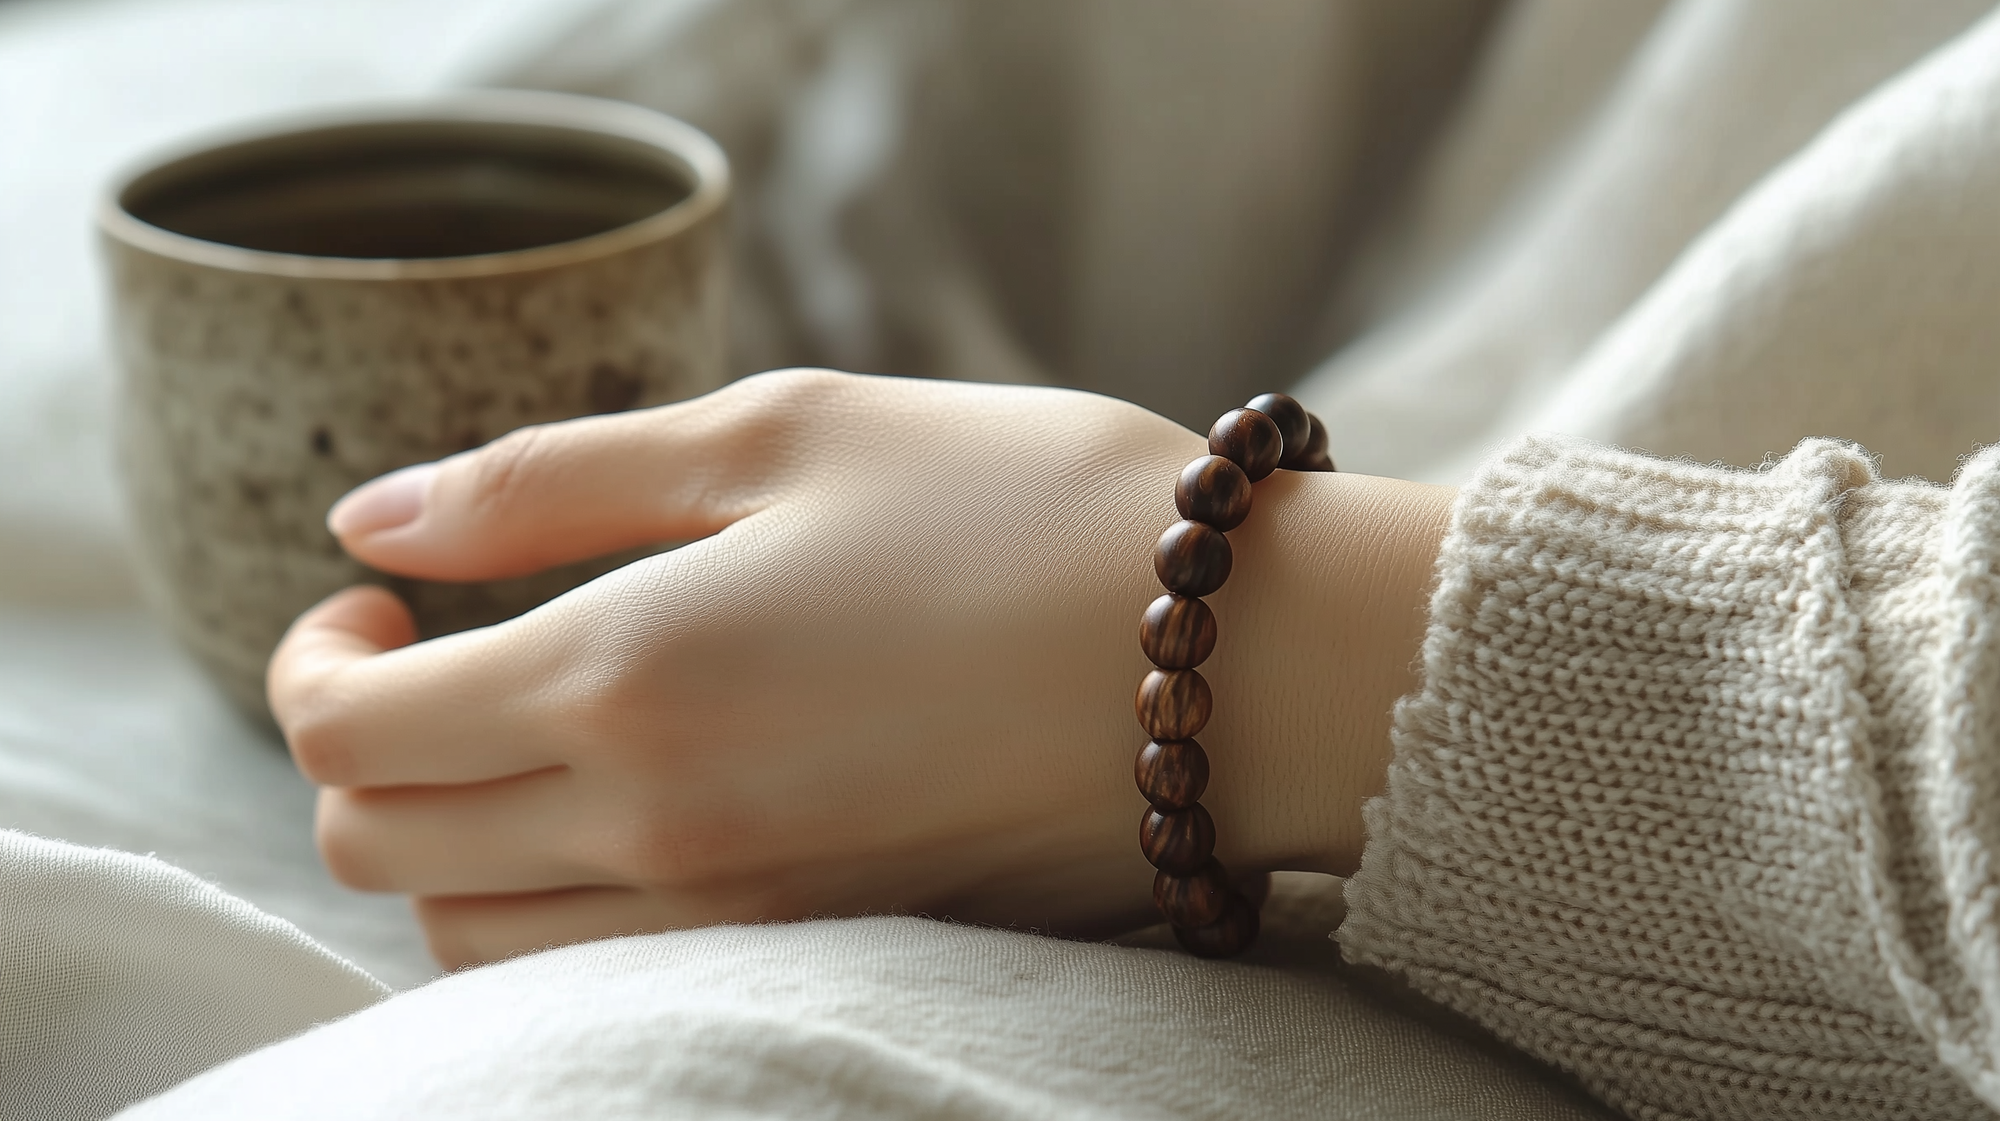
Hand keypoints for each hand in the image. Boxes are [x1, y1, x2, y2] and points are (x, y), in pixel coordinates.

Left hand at [268, 371, 1449, 967]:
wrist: (1239, 660)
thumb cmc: (1024, 508)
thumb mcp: (785, 433)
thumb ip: (548, 480)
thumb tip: (371, 518)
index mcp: (630, 673)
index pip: (345, 734)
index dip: (316, 659)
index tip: (384, 598)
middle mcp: (660, 826)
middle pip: (378, 850)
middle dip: (356, 751)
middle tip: (434, 653)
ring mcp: (740, 915)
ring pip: (474, 940)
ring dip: (447, 838)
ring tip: (529, 733)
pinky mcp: (820, 952)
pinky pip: (602, 974)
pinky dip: (552, 906)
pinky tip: (631, 806)